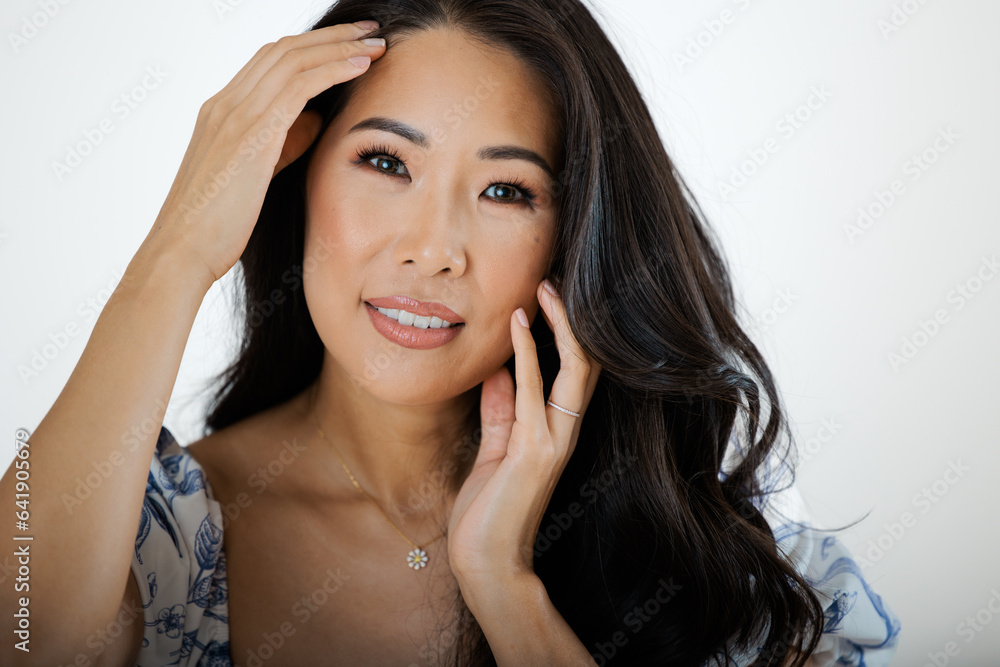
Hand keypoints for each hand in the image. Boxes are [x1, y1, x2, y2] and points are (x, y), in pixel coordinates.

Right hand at [141, 21, 385, 284]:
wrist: (182, 251)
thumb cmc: (216, 226)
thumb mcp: (255, 175)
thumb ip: (283, 142)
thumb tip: (314, 119)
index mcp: (221, 112)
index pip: (270, 62)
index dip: (312, 48)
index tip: (348, 45)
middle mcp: (225, 104)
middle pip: (283, 50)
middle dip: (331, 37)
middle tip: (369, 30)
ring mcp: (234, 115)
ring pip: (293, 60)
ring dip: (339, 47)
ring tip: (376, 42)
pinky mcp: (250, 133)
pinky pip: (297, 87)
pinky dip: (332, 70)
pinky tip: (360, 66)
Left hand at [447, 279, 601, 584]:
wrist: (487, 562)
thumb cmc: (488, 510)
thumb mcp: (496, 448)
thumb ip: (501, 408)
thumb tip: (498, 366)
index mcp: (558, 429)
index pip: (579, 371)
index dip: (573, 332)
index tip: (551, 294)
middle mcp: (565, 431)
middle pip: (590, 364)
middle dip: (576, 320)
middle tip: (556, 279)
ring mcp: (554, 441)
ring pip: (575, 370)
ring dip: (560, 325)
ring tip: (544, 288)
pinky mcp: (534, 451)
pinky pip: (533, 391)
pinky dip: (527, 354)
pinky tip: (518, 325)